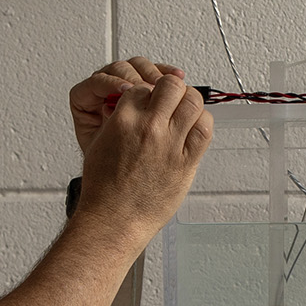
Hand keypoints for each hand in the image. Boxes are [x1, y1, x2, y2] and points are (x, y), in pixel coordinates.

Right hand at [76, 64, 212, 235]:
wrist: (114, 219)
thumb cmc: (104, 189)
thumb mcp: (100, 143)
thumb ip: (120, 120)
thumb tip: (136, 106)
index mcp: (124, 121)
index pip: (142, 86)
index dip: (146, 91)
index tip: (148, 99)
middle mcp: (149, 129)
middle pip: (171, 86)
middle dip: (170, 88)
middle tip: (170, 98)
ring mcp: (170, 145)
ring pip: (193, 102)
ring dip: (189, 101)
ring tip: (184, 110)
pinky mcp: (186, 162)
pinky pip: (205, 130)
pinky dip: (202, 122)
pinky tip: (194, 127)